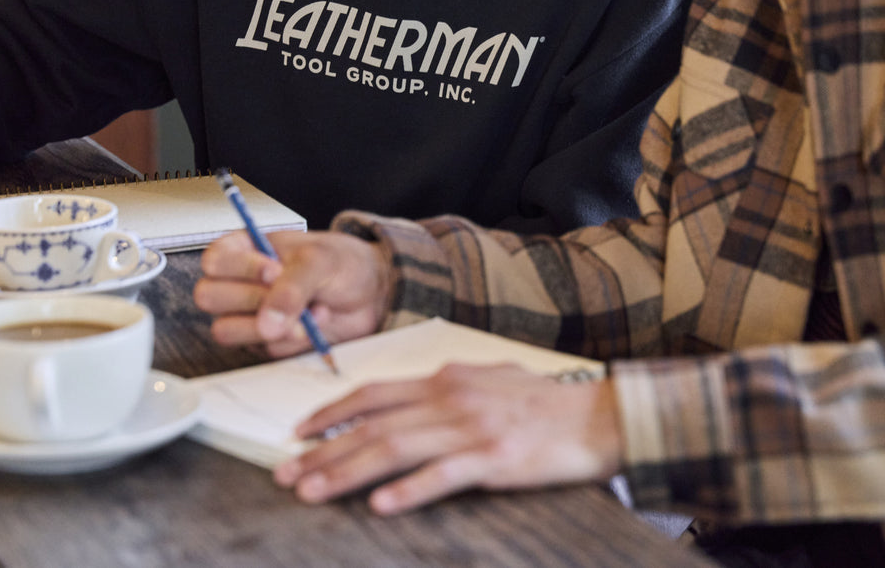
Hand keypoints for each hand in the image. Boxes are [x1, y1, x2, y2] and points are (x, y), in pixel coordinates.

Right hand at [195, 229, 392, 358]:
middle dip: (252, 298)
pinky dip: (293, 338)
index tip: (274, 270)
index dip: (240, 268)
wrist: (372, 294)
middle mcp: (239, 283)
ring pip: (226, 330)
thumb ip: (291, 287)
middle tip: (289, 293)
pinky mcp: (267, 342)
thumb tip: (267, 325)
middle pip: (209, 297)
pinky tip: (316, 324)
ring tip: (308, 311)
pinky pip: (263, 349)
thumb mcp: (320, 261)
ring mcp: (250, 315)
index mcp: (245, 250)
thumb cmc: (343, 265)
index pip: (213, 261)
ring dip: (269, 324)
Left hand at [273, 363, 623, 514]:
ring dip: (347, 471)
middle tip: (286, 474)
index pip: (374, 393)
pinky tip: (382, 505)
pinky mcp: (497, 459)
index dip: (331, 412)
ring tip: (312, 491)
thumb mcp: (488, 380)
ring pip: (395, 449)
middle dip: (323, 451)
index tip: (299, 432)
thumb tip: (411, 399)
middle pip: (373, 425)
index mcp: (446, 378)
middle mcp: (451, 398)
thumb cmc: (544, 402)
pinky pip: (444, 476)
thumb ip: (448, 388)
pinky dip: (410, 490)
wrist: (599, 416)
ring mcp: (472, 428)